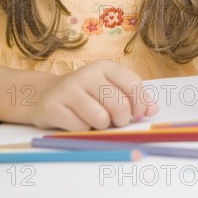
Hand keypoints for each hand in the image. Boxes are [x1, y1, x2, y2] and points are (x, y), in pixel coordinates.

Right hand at [28, 61, 158, 129]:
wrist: (44, 95)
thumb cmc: (84, 95)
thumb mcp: (109, 90)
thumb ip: (133, 98)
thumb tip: (153, 110)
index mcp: (105, 67)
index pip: (133, 83)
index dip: (140, 104)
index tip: (137, 114)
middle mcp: (88, 73)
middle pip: (119, 104)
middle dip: (121, 120)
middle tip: (114, 121)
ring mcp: (69, 89)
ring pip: (101, 118)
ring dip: (101, 126)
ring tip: (94, 120)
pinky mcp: (54, 106)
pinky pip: (80, 127)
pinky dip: (82, 130)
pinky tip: (75, 121)